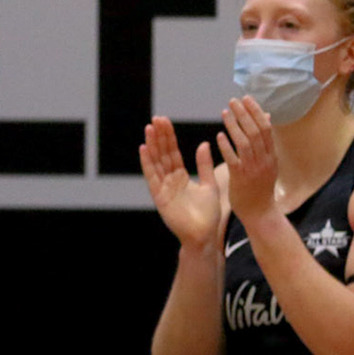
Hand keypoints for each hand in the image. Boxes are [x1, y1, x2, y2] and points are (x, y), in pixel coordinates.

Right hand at [139, 116, 224, 250]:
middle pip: (162, 155)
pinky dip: (148, 163)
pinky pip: (153, 177)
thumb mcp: (209, 184)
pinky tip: (144, 149)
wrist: (205, 235)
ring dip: (152, 145)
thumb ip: (205, 165)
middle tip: (156, 119)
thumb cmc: (208, 214)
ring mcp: (163, 189)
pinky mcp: (160, 197)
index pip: (172, 153)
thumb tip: (203, 144)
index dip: (168, 137)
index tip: (165, 122)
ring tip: (149, 128)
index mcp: (180, 177)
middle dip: (159, 137)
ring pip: (156, 163)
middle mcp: (169, 181)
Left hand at [217, 96, 278, 223]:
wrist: (260, 213)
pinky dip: (226, 146)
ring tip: (225, 112)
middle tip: (234, 100)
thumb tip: (266, 118)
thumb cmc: (261, 188)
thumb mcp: (268, 164)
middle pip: (255, 132)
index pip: (265, 128)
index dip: (256, 112)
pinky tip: (219, 136)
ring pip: (245, 142)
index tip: (246, 99)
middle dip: (245, 114)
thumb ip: (265, 142)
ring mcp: (254, 169)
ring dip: (234, 126)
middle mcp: (264, 160)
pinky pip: (233, 159)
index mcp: (271, 155)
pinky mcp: (241, 178)